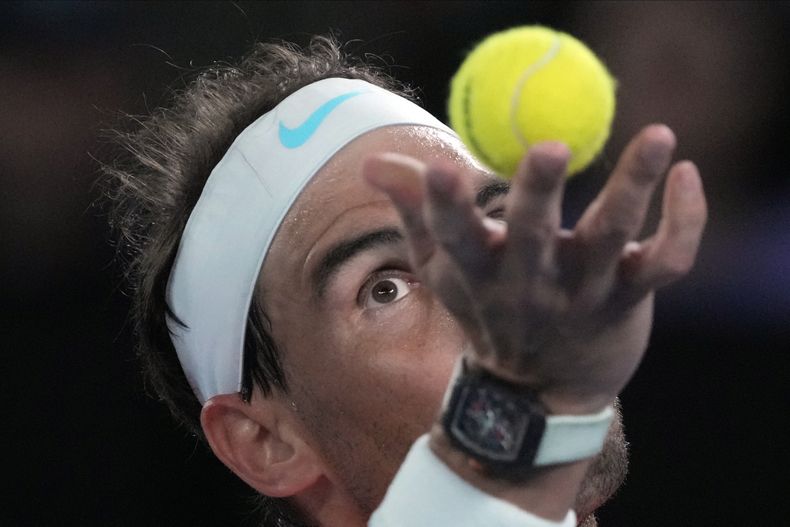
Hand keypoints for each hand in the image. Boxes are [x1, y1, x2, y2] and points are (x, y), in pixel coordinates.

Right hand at [363, 125, 706, 413]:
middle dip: (537, 194)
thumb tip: (370, 161)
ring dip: (634, 187)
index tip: (440, 170)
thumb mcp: (443, 266)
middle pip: (533, 236)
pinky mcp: (630, 297)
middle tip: (549, 148)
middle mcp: (529, 283)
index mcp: (478, 272)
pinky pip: (666, 260)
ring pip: (612, 238)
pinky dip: (684, 220)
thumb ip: (414, 210)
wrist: (539, 391)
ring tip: (658, 136)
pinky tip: (685, 174)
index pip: (455, 236)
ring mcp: (583, 293)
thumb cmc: (487, 311)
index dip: (444, 206)